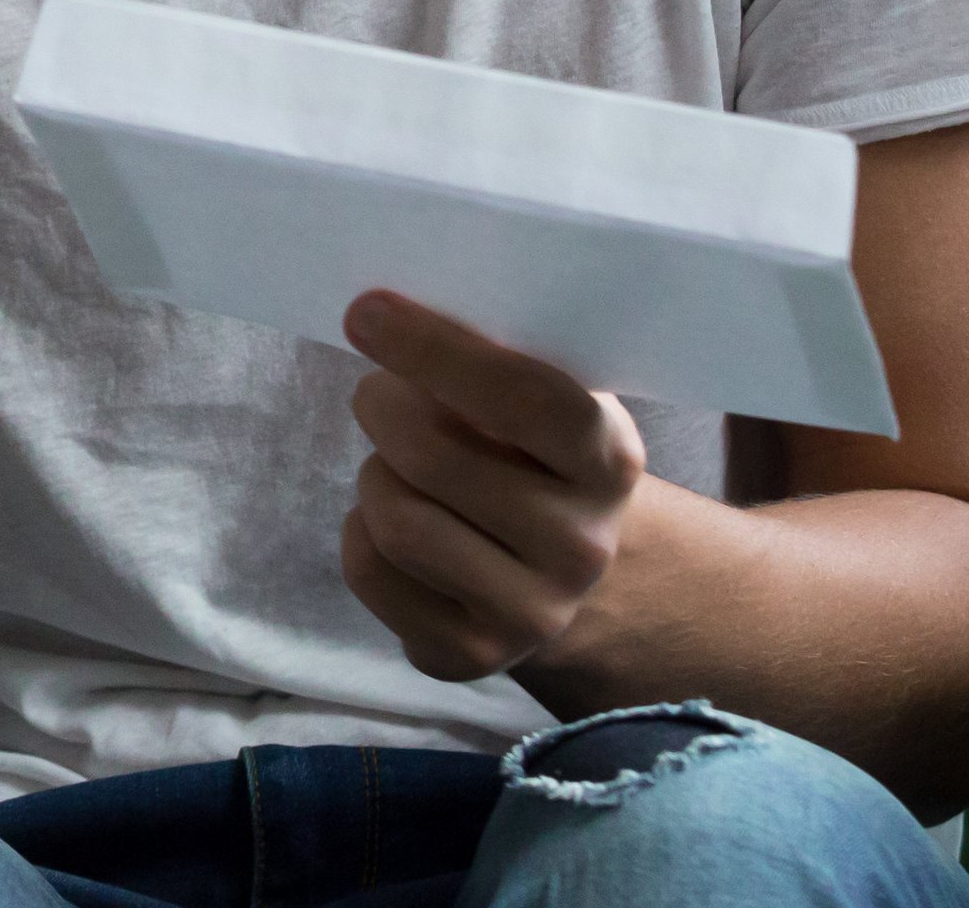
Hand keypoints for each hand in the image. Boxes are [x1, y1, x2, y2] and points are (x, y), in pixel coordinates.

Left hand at [337, 289, 646, 681]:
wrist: (563, 572)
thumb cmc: (532, 455)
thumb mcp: (542, 399)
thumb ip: (491, 359)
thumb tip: (390, 315)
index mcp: (609, 462)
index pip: (528, 400)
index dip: (439, 351)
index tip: (365, 312)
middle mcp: (582, 547)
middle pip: (433, 458)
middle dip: (382, 408)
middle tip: (375, 394)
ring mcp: (531, 613)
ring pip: (394, 519)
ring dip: (374, 473)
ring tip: (395, 464)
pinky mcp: (469, 657)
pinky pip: (368, 569)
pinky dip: (359, 530)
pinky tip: (392, 521)